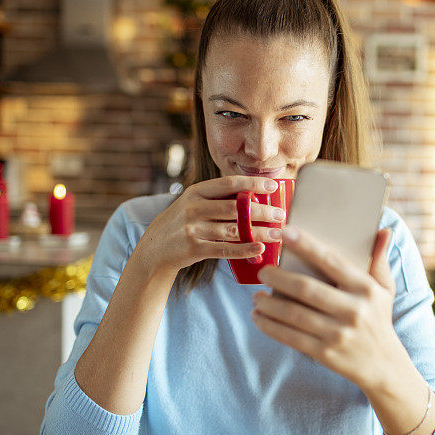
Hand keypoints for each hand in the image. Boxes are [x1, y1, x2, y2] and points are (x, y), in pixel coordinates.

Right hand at [133, 176, 286, 275]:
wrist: (154, 249)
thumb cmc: (183, 223)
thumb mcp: (193, 204)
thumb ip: (218, 199)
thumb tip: (256, 197)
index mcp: (196, 192)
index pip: (228, 183)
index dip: (252, 184)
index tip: (273, 186)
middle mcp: (193, 208)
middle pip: (234, 208)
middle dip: (261, 211)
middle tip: (281, 215)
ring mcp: (192, 229)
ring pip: (233, 230)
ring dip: (259, 232)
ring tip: (278, 234)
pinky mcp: (193, 248)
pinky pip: (224, 249)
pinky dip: (244, 250)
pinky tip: (259, 250)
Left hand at [253, 225, 407, 391]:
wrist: (383, 365)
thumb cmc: (378, 318)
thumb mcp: (385, 289)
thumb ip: (380, 259)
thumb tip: (384, 230)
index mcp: (365, 288)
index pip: (331, 261)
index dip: (306, 245)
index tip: (284, 232)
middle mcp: (352, 310)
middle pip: (306, 289)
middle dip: (278, 277)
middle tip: (263, 271)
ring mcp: (338, 334)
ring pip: (294, 314)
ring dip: (269, 303)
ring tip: (256, 295)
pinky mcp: (325, 353)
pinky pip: (291, 337)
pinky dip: (270, 326)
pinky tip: (259, 316)